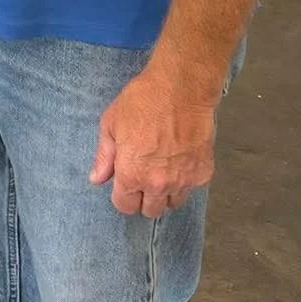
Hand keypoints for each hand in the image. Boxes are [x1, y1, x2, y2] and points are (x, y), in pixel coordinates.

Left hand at [90, 66, 217, 217]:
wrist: (181, 90)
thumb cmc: (142, 102)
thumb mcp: (111, 124)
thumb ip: (104, 157)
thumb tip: (97, 179)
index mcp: (131, 175)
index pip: (125, 206)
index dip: (122, 195)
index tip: (124, 183)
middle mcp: (157, 184)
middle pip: (150, 211)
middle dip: (143, 197)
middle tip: (143, 175)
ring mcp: (183, 181)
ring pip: (172, 203)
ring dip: (165, 192)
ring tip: (162, 168)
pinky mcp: (203, 173)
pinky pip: (191, 188)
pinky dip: (185, 179)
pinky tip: (179, 158)